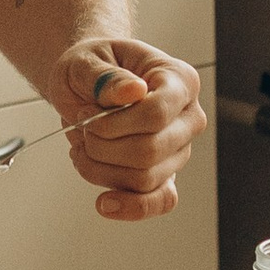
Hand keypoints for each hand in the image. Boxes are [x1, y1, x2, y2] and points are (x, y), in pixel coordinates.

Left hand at [51, 36, 204, 222]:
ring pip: (145, 178)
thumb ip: (106, 77)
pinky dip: (131, 207)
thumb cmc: (93, 67)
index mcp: (179, 80)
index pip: (157, 113)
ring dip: (101, 169)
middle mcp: (188, 117)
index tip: (85, 113)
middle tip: (80, 128)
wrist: (87, 81)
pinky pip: (160, 201)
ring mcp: (179, 149)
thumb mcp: (87, 61)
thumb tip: (134, 91)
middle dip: (102, 146)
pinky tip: (105, 203)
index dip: (114, 123)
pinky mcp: (165, 175)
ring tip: (81, 148)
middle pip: (150, 151)